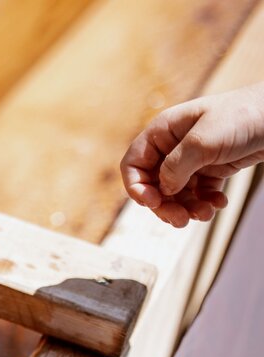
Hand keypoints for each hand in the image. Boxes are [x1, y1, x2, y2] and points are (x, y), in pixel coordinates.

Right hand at [120, 82, 263, 227]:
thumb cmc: (242, 116)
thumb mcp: (203, 141)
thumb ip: (176, 166)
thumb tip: (162, 190)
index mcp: (163, 132)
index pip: (134, 164)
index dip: (137, 186)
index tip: (152, 203)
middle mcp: (174, 147)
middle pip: (154, 185)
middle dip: (165, 205)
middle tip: (180, 220)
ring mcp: (193, 159)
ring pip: (177, 193)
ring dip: (187, 208)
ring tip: (205, 213)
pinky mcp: (213, 169)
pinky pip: (199, 194)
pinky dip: (205, 203)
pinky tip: (218, 203)